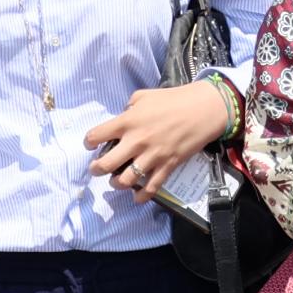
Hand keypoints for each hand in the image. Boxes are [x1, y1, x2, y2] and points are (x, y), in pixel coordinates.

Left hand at [84, 82, 228, 202]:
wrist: (202, 109)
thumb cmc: (173, 99)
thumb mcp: (144, 96)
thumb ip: (128, 108)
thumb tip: (123, 119)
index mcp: (127, 121)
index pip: (96, 135)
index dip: (89, 141)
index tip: (91, 144)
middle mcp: (136, 141)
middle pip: (106, 165)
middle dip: (96, 169)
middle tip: (96, 168)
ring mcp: (152, 156)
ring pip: (125, 181)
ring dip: (116, 184)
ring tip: (115, 181)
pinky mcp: (167, 166)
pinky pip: (151, 188)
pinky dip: (140, 196)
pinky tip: (135, 197)